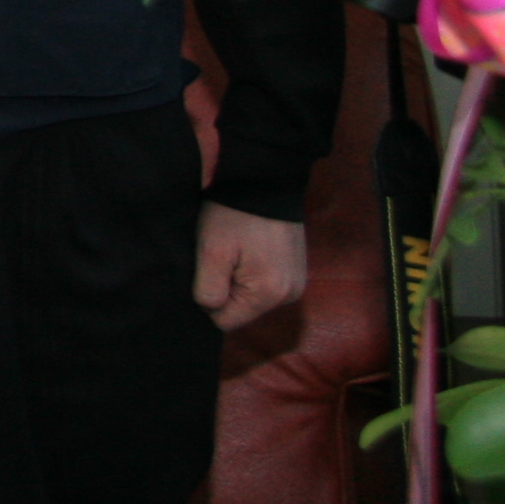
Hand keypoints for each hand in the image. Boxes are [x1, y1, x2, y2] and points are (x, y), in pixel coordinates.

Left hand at [195, 202, 307, 330]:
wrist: (266, 181)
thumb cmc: (234, 216)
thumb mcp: (211, 252)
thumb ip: (208, 290)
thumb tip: (209, 311)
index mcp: (270, 295)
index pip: (226, 322)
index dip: (209, 299)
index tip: (209, 270)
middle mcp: (290, 296)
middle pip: (241, 310)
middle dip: (225, 289)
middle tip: (222, 256)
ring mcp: (296, 283)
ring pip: (252, 298)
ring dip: (238, 279)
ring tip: (236, 249)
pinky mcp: (296, 270)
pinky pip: (265, 284)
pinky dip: (252, 271)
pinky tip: (248, 248)